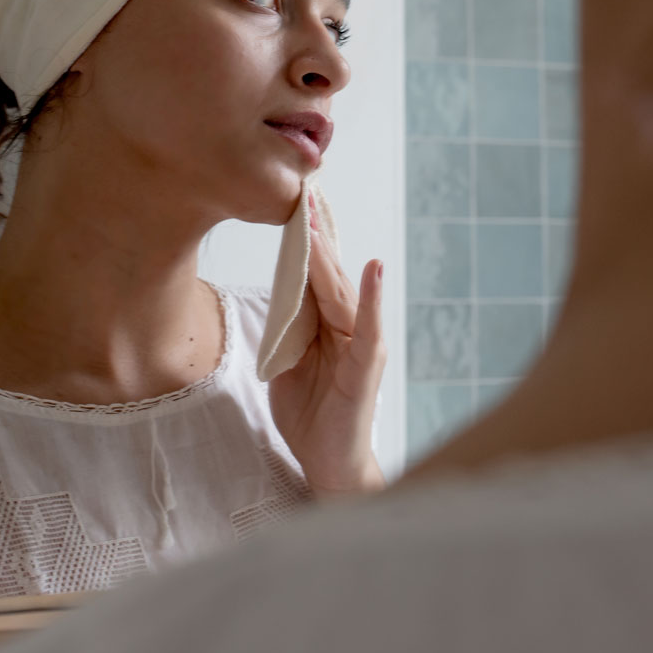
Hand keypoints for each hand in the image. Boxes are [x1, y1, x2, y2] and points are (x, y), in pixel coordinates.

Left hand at [268, 202, 386, 497]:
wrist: (330, 464)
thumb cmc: (311, 415)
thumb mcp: (287, 362)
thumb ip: (288, 327)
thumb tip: (279, 292)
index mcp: (325, 323)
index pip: (313, 272)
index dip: (304, 236)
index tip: (294, 197)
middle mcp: (347, 326)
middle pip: (328, 272)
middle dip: (314, 231)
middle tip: (305, 188)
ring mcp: (360, 343)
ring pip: (341, 290)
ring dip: (330, 252)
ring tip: (318, 218)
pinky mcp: (367, 366)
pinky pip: (370, 327)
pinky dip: (372, 296)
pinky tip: (374, 268)